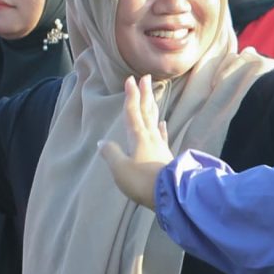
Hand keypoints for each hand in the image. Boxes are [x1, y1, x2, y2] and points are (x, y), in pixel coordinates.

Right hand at [99, 76, 174, 206]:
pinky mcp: (165, 156)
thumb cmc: (142, 181)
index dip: (131, 95)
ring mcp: (160, 146)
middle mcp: (150, 137)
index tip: (130, 79)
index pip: (132, 112)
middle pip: (147, 111)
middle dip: (145, 94)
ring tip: (153, 95)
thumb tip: (102, 142)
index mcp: (138, 137)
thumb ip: (110, 153)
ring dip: (152, 107)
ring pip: (154, 121)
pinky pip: (162, 136)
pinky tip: (163, 123)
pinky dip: (162, 128)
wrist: (170, 195)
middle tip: (146, 77)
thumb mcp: (120, 169)